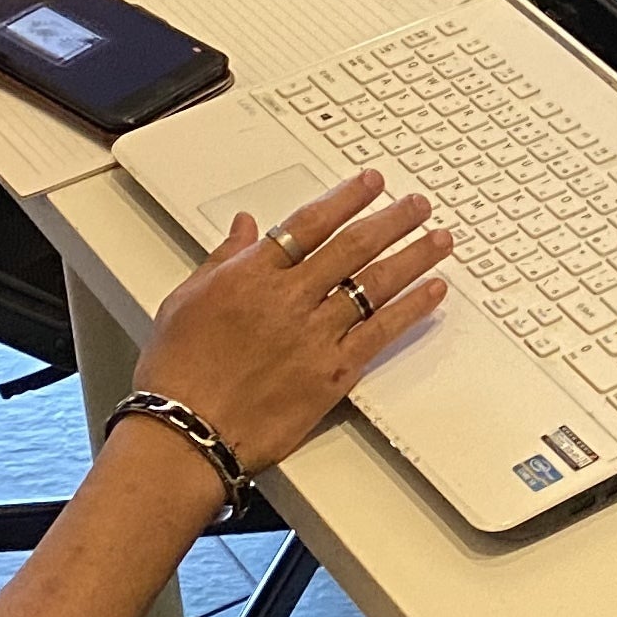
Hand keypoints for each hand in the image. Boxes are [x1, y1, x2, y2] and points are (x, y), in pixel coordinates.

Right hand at [131, 167, 452, 477]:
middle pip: (352, 246)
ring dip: (413, 256)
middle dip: (391, 219)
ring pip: (374, 283)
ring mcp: (314, 336)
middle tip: (417, 204)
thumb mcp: (184, 301)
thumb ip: (222, 259)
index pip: (309, 224)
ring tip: (439, 238)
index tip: (370, 183)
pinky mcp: (332, 373)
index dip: (345, 199)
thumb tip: (245, 226)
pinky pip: (381, 332)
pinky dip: (411, 309)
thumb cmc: (177, 374)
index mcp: (250, 276)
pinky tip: (433, 292)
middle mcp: (288, 300)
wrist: (186, 433)